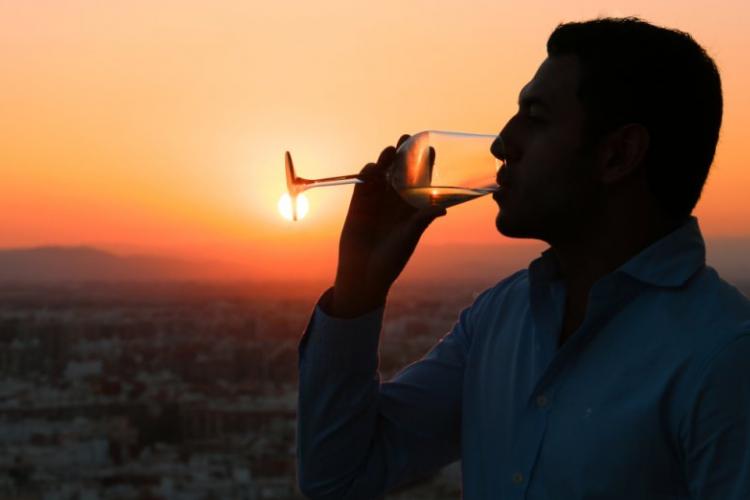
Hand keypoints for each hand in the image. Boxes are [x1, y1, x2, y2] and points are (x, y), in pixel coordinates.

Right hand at [331, 135, 445, 316]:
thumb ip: (421, 221)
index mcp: (412, 209)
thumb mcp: (408, 238)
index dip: (425, 165)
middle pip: (400, 173)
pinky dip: (367, 175)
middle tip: (407, 138)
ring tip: (390, 150)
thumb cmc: (391, 260)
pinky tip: (373, 168)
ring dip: (385, 161)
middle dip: (403, 155)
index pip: (420, 182)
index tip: (431, 149)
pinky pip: (363, 184)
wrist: (363, 274)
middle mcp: (395, 202)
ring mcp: (376, 202)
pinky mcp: (358, 205)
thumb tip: (441, 209)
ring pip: (382, 175)